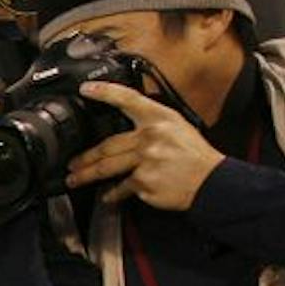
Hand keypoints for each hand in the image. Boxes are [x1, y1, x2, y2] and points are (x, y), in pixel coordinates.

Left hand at [65, 82, 224, 211]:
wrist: (211, 181)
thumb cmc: (194, 155)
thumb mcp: (178, 127)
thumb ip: (152, 125)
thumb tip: (126, 128)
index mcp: (160, 118)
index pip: (128, 99)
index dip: (105, 92)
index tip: (86, 89)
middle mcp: (151, 136)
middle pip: (108, 144)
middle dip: (86, 156)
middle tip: (73, 163)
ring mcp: (146, 159)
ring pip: (107, 167)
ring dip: (87, 175)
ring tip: (76, 179)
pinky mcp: (144, 181)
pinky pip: (121, 187)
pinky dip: (113, 193)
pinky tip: (108, 195)